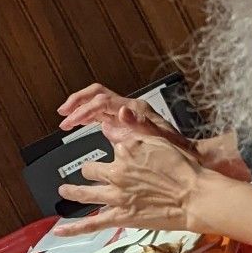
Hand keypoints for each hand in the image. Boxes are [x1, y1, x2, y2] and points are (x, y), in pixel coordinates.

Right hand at [58, 85, 193, 151]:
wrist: (188, 157)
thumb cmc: (176, 149)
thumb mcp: (158, 138)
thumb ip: (139, 124)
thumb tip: (121, 111)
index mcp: (134, 109)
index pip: (102, 100)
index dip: (83, 109)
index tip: (71, 121)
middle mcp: (128, 109)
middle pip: (97, 95)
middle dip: (77, 102)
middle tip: (63, 114)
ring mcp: (125, 116)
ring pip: (97, 103)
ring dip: (80, 108)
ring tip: (66, 120)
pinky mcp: (123, 125)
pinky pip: (102, 116)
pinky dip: (88, 118)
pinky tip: (80, 126)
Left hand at [58, 112, 203, 230]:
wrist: (195, 197)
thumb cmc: (185, 170)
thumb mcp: (160, 140)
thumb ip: (134, 130)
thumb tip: (114, 120)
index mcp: (127, 149)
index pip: (110, 142)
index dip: (114, 145)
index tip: (114, 146)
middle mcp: (117, 171)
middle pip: (92, 168)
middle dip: (91, 169)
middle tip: (91, 171)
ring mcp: (117, 195)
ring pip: (86, 193)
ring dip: (72, 192)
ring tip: (64, 191)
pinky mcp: (120, 216)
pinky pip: (92, 224)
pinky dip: (73, 229)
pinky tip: (58, 231)